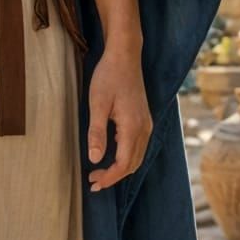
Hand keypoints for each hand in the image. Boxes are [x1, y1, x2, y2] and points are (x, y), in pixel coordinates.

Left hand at [86, 39, 151, 191]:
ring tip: (99, 172)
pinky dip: (126, 157)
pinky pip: (138, 146)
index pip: (124, 164)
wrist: (125, 56)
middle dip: (114, 176)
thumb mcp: (97, 104)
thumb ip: (96, 133)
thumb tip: (95, 159)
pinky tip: (110, 154)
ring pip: (137, 156)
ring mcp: (146, 124)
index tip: (93, 183)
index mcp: (133, 127)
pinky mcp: (143, 119)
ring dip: (120, 168)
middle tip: (93, 181)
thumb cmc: (108, 77)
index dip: (109, 177)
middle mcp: (144, 128)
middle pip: (133, 164)